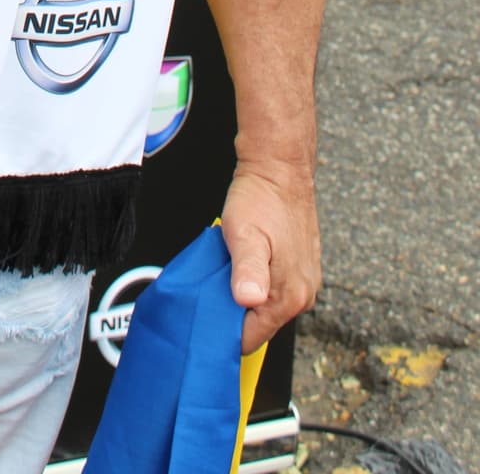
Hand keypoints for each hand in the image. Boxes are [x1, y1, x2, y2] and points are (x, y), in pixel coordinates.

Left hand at [220, 162, 320, 353]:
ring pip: (263, 305)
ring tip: (223, 272)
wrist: (279, 169)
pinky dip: (252, 281)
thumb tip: (248, 299)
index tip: (205, 317)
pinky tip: (238, 264)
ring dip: (240, 295)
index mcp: (290, 295)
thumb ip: (247, 270)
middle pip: (258, 324)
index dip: (225, 331)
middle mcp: (302, 294)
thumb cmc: (261, 198)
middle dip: (232, 312)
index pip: (251, 338)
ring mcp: (302, 281)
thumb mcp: (244, 233)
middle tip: (210, 288)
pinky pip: (270, 288)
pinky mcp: (298, 269)